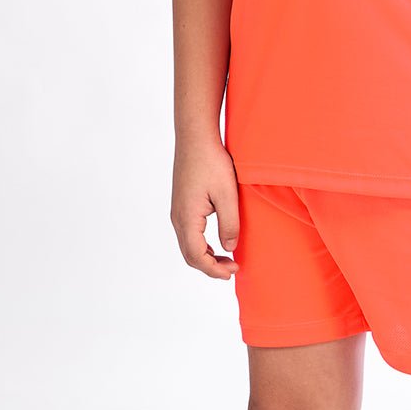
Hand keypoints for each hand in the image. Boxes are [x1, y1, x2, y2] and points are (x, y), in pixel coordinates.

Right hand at [170, 138, 240, 279]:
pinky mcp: (181, 203)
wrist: (195, 137)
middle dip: (210, 267)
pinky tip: (216, 240)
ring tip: (227, 259)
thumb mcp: (227, 194)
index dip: (214, 270)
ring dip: (205, 256)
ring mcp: (177, 210)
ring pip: (188, 244)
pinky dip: (201, 244)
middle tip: (232, 269)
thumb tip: (229, 248)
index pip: (197, 256)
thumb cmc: (211, 162)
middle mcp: (177, 217)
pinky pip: (188, 233)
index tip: (233, 272)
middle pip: (189, 255)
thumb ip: (229, 223)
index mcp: (187, 218)